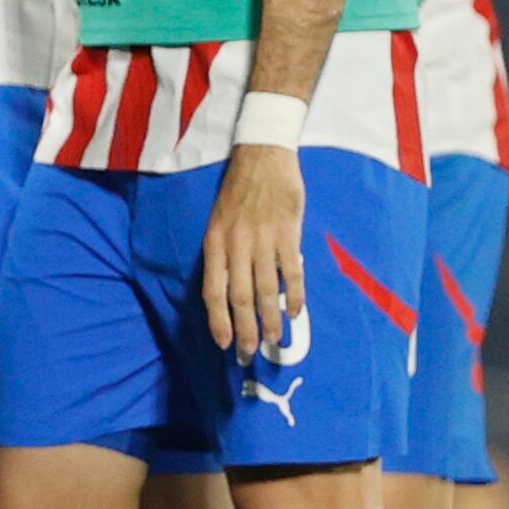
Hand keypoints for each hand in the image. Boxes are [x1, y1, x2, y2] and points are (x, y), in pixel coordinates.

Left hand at [200, 141, 307, 360]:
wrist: (262, 155)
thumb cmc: (239, 191)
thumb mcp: (219, 221)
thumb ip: (223, 253)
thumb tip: (229, 290)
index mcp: (215, 243)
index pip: (213, 291)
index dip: (217, 320)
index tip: (222, 343)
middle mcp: (236, 245)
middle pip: (239, 297)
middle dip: (243, 329)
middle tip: (248, 353)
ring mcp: (263, 239)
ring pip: (266, 289)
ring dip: (269, 318)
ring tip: (272, 340)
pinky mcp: (288, 232)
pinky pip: (291, 271)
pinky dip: (294, 295)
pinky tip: (295, 312)